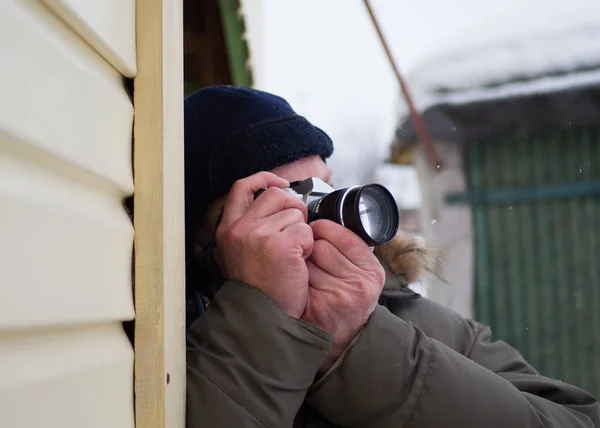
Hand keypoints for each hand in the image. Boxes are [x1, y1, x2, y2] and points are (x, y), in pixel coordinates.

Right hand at [216, 172, 313, 317]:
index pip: (243, 187)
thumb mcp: (241, 253)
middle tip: (295, 230)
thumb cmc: (258, 289)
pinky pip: (305, 231)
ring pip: (294, 214)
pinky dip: (307, 246)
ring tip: (291, 256)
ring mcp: (258, 236)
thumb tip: (279, 201)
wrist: (260, 318)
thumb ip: (252, 226)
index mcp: (228, 229)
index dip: (264, 178)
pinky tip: (297, 263)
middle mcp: (239, 229)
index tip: (280, 183)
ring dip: (300, 232)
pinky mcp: (280, 246)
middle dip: (293, 208)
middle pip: (276, 194)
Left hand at [302, 220, 385, 371]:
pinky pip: (297, 279)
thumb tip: (322, 218)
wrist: (343, 338)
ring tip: (304, 272)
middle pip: (320, 245)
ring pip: (305, 261)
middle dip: (310, 246)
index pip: (342, 235)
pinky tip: (297, 285)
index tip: (317, 231)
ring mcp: (338, 298)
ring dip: (299, 262)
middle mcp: (359, 285)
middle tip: (309, 256)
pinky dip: (292, 279)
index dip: (324, 230)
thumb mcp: (361, 273)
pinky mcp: (317, 309)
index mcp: (371, 271)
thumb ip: (349, 248)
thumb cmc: (348, 298)